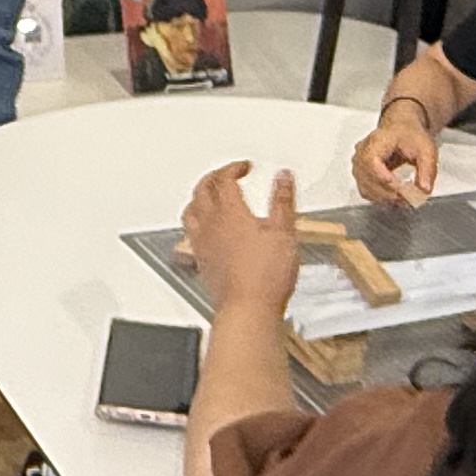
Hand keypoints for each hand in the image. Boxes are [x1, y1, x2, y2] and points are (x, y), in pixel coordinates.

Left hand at [181, 162, 303, 318]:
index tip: (244, 166)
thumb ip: (283, 201)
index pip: (224, 180)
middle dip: (213, 177)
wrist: (248, 310)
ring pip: (190, 211)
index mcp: (230, 214)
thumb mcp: (285, 233)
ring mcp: (203, 244)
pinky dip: (196, 221)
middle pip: (202, 190)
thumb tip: (283, 176)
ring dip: (199, 197)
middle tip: (226, 174)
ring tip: (209, 195)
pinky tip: (206, 229)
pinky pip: (190, 233)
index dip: (233, 168)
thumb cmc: (266, 276)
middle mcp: (211, 226)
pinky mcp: (201, 262)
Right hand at [353, 100, 439, 206]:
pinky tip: (394, 196)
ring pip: (365, 187)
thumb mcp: (426, 149)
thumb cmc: (410, 136)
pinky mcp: (360, 174)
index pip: (370, 160)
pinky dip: (379, 197)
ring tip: (403, 199)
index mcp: (377, 141)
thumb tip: (424, 189)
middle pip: (366, 176)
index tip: (396, 186)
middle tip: (407, 197)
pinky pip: (365, 191)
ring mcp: (359, 164)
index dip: (381, 176)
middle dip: (387, 191)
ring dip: (384, 197)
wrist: (401, 129)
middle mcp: (363, 151)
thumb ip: (427, 169)